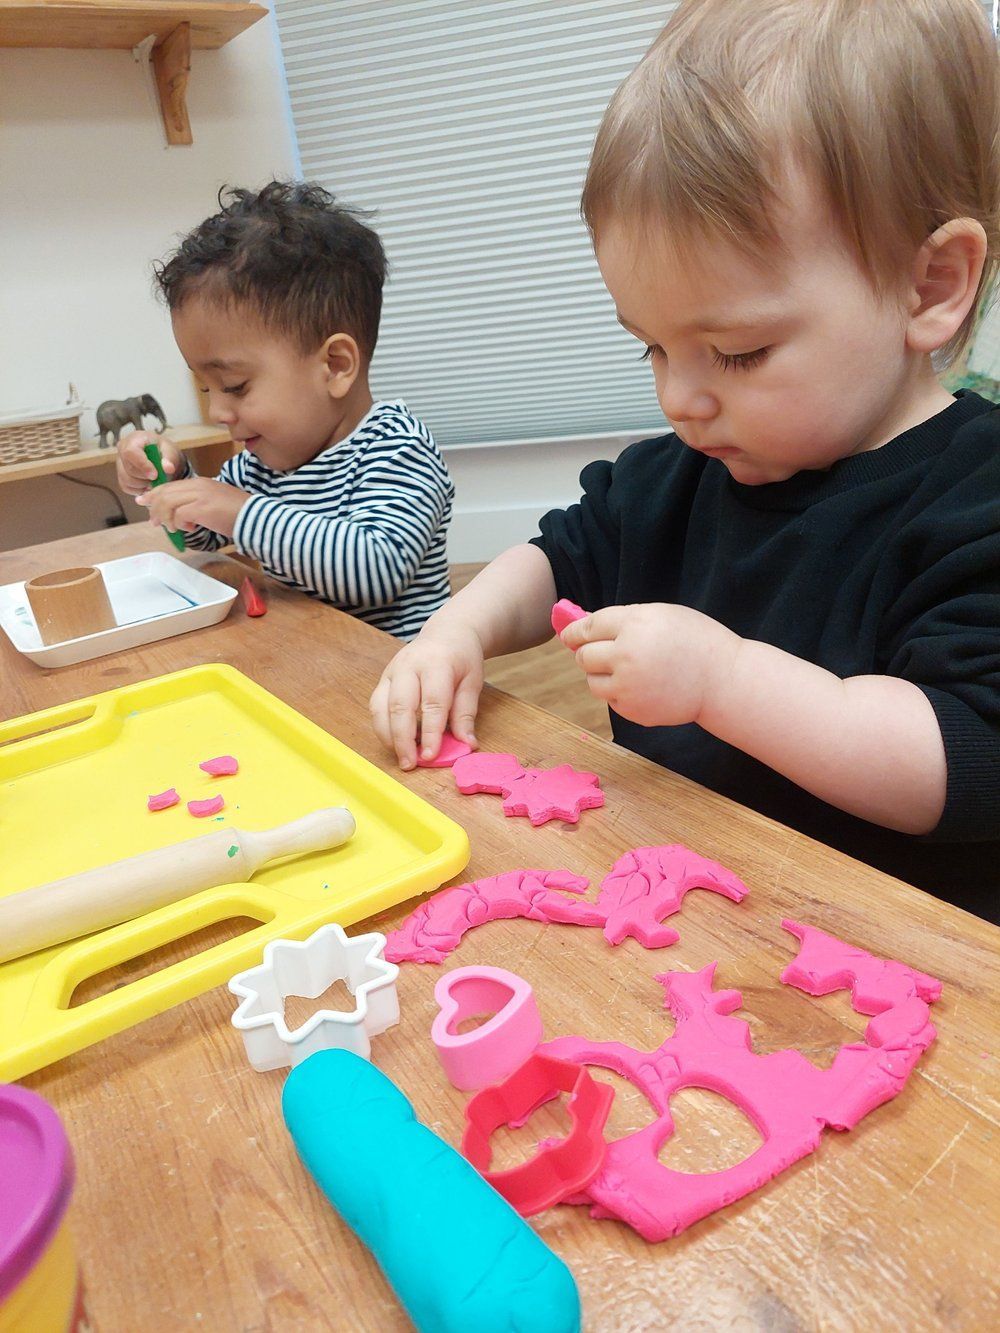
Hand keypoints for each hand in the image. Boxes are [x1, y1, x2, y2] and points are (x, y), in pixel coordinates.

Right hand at [115, 430, 182, 496]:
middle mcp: (122, 450)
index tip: (155, 475)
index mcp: (134, 439)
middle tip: (160, 478)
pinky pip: (127, 488)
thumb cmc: (164, 451)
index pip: (130, 452)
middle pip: (129, 469)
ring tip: (155, 480)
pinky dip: (140, 490)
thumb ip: (170, 458)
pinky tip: (149, 484)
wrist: (160, 458)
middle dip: (146, 477)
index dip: (142, 465)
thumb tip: (168, 468)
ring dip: (144, 485)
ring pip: (127, 480)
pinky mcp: (120, 477)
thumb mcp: (171, 451)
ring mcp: (119, 464)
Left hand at [135, 476, 249, 538]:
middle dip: (155, 508)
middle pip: (165, 493)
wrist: (255, 517)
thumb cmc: (237, 513)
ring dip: (166, 518)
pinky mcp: (202, 508)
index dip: (154, 494)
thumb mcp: (213, 502)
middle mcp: (198, 485)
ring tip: (173, 528)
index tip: (144, 502)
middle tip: (154, 522)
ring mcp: (200, 496)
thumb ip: (195, 503)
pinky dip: (179, 524)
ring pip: (168, 503)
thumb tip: (178, 514)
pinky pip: (179, 515)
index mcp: (200, 482)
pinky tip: (189, 529)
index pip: (169, 485)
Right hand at [369, 625, 484, 769]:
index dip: (430, 732)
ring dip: (388, 736)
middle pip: (399, 705)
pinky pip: (376, 706)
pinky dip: (383, 727)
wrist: (447, 633)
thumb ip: (466, 714)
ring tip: (402, 757)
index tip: (430, 756)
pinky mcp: (383, 679)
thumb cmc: (462, 659)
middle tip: (410, 764)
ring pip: (380, 707)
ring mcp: (391, 671)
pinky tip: (396, 742)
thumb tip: (466, 745)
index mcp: (436, 663)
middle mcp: (408, 665)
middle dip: (402, 739)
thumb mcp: (473, 682)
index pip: (432, 703)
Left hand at [561, 603, 740, 727]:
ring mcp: (628, 686)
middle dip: (589, 653)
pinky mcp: (633, 710)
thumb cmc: (695, 641)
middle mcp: (626, 655)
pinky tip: (643, 686)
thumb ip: (624, 620)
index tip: (568, 635)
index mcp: (635, 625)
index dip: (574, 631)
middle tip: (602, 652)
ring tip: (629, 670)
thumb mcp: (662, 615)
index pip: (588, 627)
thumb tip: (583, 629)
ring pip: (592, 681)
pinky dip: (619, 692)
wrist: (723, 681)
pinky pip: (610, 699)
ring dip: (602, 675)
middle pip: (583, 656)